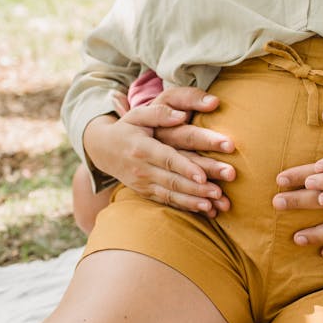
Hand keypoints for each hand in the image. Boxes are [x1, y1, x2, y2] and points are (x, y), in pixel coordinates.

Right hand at [83, 87, 234, 216]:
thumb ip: (159, 112)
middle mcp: (142, 169)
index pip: (167, 159)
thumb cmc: (128, 127)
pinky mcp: (146, 193)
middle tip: (220, 192)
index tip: (203, 176)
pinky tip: (206, 210)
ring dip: (194, 201)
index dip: (185, 168)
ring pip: (171, 195)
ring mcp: (143, 184)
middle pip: (173, 181)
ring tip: (215, 205)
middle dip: (197, 188)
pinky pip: (167, 202)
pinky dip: (187, 207)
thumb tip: (181, 115)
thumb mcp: (138, 115)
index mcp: (142, 148)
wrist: (102, 149)